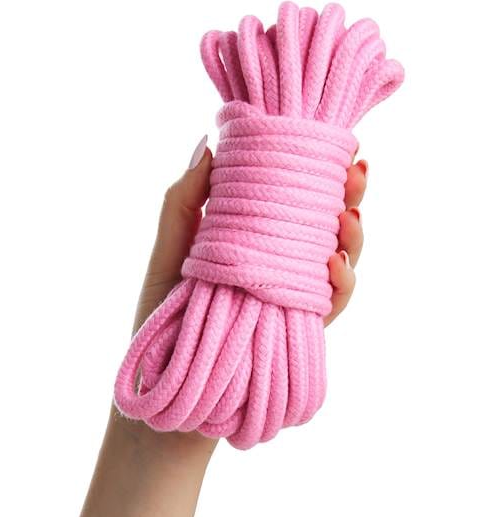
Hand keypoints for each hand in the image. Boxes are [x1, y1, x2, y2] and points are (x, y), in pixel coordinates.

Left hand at [134, 135, 366, 333]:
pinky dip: (341, 285)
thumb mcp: (168, 250)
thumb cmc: (160, 311)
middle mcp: (279, 264)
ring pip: (339, 262)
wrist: (160, 374)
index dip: (317, 171)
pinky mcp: (296, 328)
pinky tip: (334, 265)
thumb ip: (184, 200)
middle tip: (356, 171)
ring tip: (349, 217)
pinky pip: (331, 304)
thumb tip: (208, 142)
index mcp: (253, 238)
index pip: (294, 199)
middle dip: (349, 196)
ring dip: (353, 238)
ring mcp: (291, 295)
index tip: (331, 143)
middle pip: (326, 225)